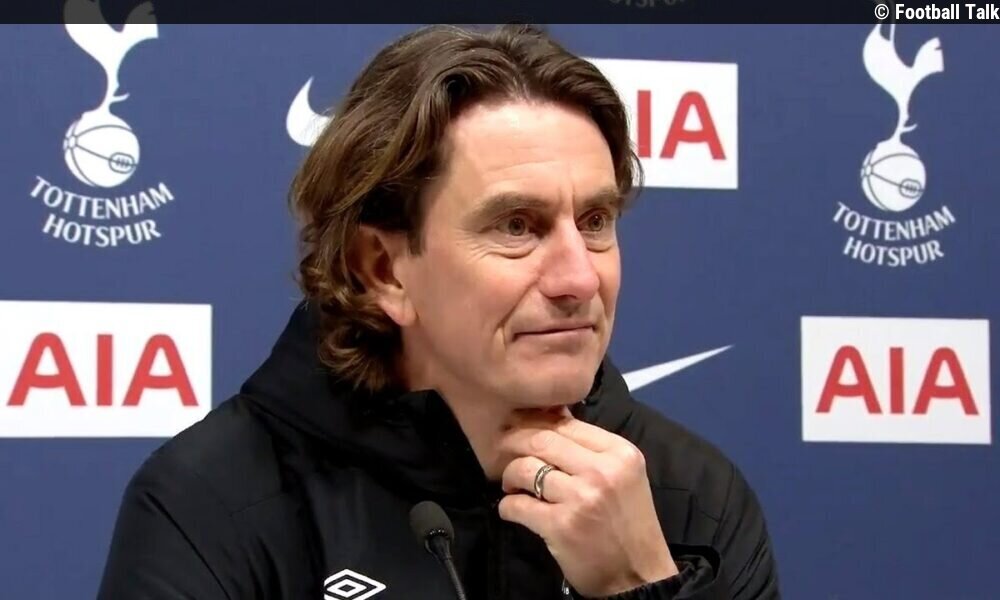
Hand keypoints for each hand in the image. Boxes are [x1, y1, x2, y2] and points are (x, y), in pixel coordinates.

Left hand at [497, 412, 678, 596]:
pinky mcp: (561, 525)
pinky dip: (507, 505)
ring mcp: (581, 497)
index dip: (536, 421)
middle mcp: (602, 470)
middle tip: (503, 449)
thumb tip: (552, 417)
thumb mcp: (622, 476)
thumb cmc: (629, 523)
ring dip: (510, 475)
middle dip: (515, 441)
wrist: (639, 575)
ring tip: (511, 484)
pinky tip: (511, 508)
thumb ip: (592, 449)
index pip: (567, 424)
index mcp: (620, 453)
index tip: (519, 426)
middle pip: (542, 439)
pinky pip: (518, 504)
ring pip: (526, 468)